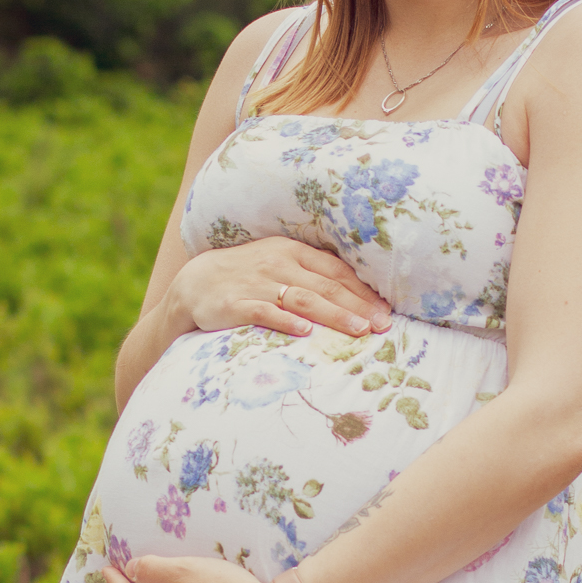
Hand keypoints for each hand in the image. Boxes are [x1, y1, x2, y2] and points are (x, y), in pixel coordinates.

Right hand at [168, 237, 391, 342]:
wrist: (195, 282)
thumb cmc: (246, 274)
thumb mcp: (278, 262)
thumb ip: (311, 272)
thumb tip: (355, 291)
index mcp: (292, 251)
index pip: (336, 269)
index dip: (363, 290)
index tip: (386, 309)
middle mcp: (278, 264)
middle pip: (326, 286)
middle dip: (357, 306)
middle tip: (383, 325)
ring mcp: (258, 283)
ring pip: (303, 299)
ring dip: (334, 315)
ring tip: (358, 330)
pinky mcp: (237, 304)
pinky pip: (265, 312)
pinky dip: (286, 321)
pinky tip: (305, 331)